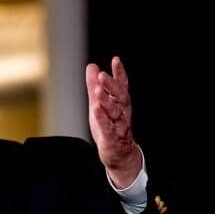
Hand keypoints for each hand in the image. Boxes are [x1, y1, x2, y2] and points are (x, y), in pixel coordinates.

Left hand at [86, 56, 141, 187]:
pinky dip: (102, 119)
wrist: (119, 154)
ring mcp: (118, 125)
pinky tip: (96, 110)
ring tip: (98, 91)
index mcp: (120, 103)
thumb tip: (92, 67)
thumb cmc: (110, 127)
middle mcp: (122, 113)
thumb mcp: (99, 104)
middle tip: (103, 75)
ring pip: (114, 112)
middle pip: (119, 97)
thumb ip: (95, 86)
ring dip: (106, 101)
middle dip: (112, 85)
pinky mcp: (112, 138)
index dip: (119, 73)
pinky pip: (108, 127)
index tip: (116, 60)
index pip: (121, 86)